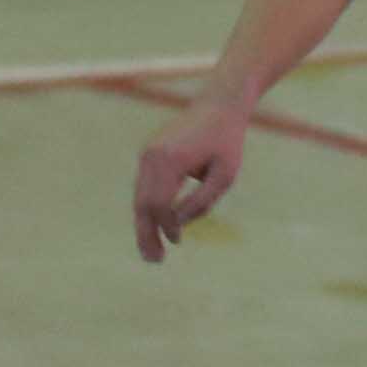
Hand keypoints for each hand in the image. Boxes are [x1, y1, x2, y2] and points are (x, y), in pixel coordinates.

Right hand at [130, 101, 248, 262]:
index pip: (160, 203)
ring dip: (145, 225)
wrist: (219, 106)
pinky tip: (156, 228)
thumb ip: (202, 201)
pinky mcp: (150, 154)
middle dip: (146, 234)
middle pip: (142, 203)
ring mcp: (147, 154)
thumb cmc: (226, 141)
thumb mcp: (224, 175)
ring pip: (140, 197)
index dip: (167, 226)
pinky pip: (145, 187)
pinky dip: (149, 209)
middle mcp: (152, 156)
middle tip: (154, 261)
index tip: (178, 241)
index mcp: (169, 159)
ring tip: (152, 252)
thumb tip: (178, 224)